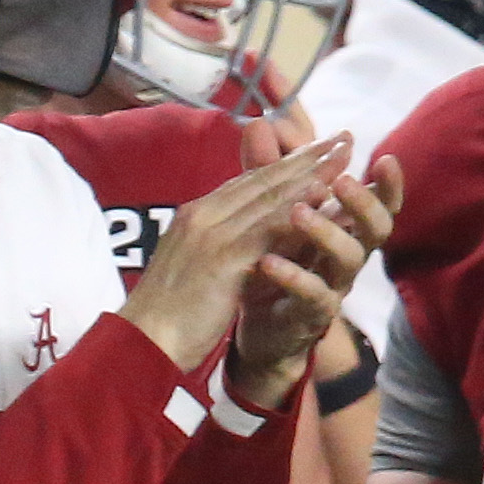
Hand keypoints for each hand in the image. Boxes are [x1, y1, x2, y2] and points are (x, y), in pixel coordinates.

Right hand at [122, 132, 354, 380]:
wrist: (140, 344)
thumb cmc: (162, 316)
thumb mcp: (188, 268)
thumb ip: (212, 244)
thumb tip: (239, 237)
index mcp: (192, 218)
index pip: (245, 183)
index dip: (284, 164)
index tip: (316, 150)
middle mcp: (201, 217)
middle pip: (262, 181)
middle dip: (305, 158)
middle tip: (342, 139)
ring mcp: (211, 235)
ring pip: (269, 198)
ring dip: (310, 175)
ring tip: (343, 158)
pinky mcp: (223, 259)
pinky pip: (269, 230)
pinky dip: (298, 212)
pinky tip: (324, 201)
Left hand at [230, 152, 398, 409]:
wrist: (251, 329)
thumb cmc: (269, 265)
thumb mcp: (267, 217)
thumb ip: (267, 174)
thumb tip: (259, 123)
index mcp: (345, 230)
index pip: (379, 203)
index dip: (389, 184)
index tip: (386, 157)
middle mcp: (347, 257)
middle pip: (377, 228)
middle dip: (363, 202)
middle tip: (343, 181)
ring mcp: (333, 287)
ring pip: (348, 258)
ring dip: (326, 231)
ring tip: (299, 212)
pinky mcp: (310, 315)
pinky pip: (312, 294)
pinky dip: (292, 276)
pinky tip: (268, 261)